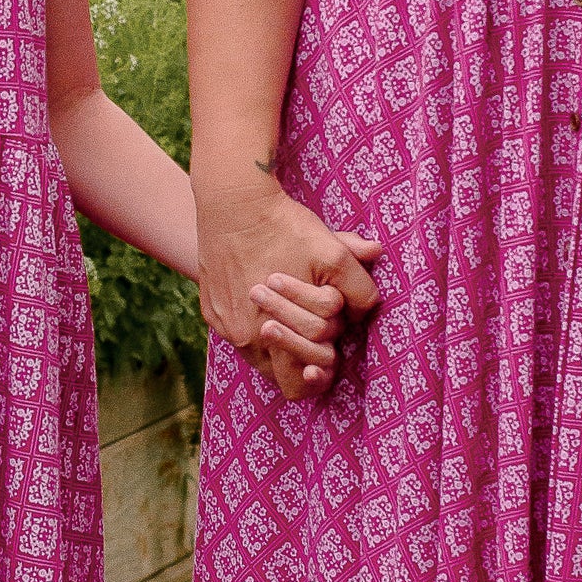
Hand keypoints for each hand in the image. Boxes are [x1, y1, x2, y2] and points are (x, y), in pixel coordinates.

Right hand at [196, 177, 382, 402]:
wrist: (233, 202)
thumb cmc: (283, 228)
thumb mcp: (332, 252)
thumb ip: (359, 285)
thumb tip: (371, 305)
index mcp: (269, 333)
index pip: (302, 379)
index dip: (323, 365)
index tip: (331, 354)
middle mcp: (241, 338)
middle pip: (281, 370)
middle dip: (305, 350)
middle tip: (316, 325)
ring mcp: (223, 326)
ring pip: (260, 352)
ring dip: (281, 338)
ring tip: (293, 310)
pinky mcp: (211, 311)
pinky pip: (238, 332)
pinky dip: (255, 322)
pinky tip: (269, 298)